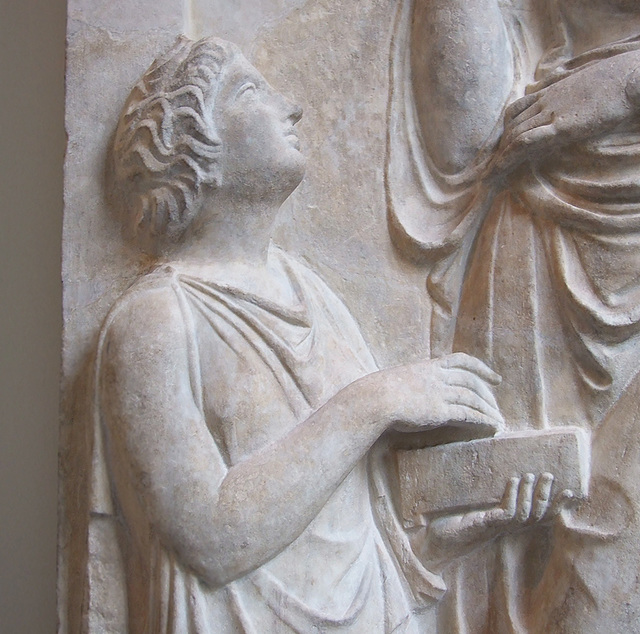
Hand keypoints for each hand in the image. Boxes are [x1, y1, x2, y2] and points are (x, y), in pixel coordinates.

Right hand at [381, 352, 504, 433]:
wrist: (375, 399)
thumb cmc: (379, 391)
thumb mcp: (400, 379)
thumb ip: (415, 382)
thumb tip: (417, 391)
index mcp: (428, 366)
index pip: (461, 361)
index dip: (481, 368)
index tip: (495, 377)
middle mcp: (438, 377)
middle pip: (471, 381)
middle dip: (487, 393)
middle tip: (497, 405)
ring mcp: (440, 393)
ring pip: (472, 398)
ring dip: (487, 409)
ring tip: (498, 420)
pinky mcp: (440, 411)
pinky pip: (467, 414)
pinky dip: (482, 419)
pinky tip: (490, 426)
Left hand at [422, 473, 575, 567]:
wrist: (432, 541)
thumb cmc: (450, 523)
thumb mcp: (471, 507)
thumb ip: (484, 498)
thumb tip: (499, 472)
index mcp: (505, 525)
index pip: (537, 517)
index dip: (556, 506)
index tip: (572, 492)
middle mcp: (504, 529)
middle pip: (536, 517)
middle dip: (547, 498)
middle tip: (551, 475)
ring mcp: (495, 529)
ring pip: (524, 515)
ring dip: (531, 494)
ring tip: (533, 474)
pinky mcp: (484, 526)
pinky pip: (505, 513)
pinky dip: (511, 495)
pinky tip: (512, 480)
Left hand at [487, 51, 639, 179]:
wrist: (632, 76)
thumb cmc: (617, 79)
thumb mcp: (585, 82)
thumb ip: (565, 88)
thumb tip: (552, 86)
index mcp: (552, 91)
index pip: (517, 111)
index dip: (505, 130)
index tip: (498, 148)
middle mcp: (546, 101)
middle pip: (511, 126)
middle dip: (497, 149)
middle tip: (486, 170)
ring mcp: (551, 112)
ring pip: (514, 135)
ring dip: (497, 158)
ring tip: (486, 177)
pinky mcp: (561, 125)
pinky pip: (526, 141)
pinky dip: (507, 157)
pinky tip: (497, 170)